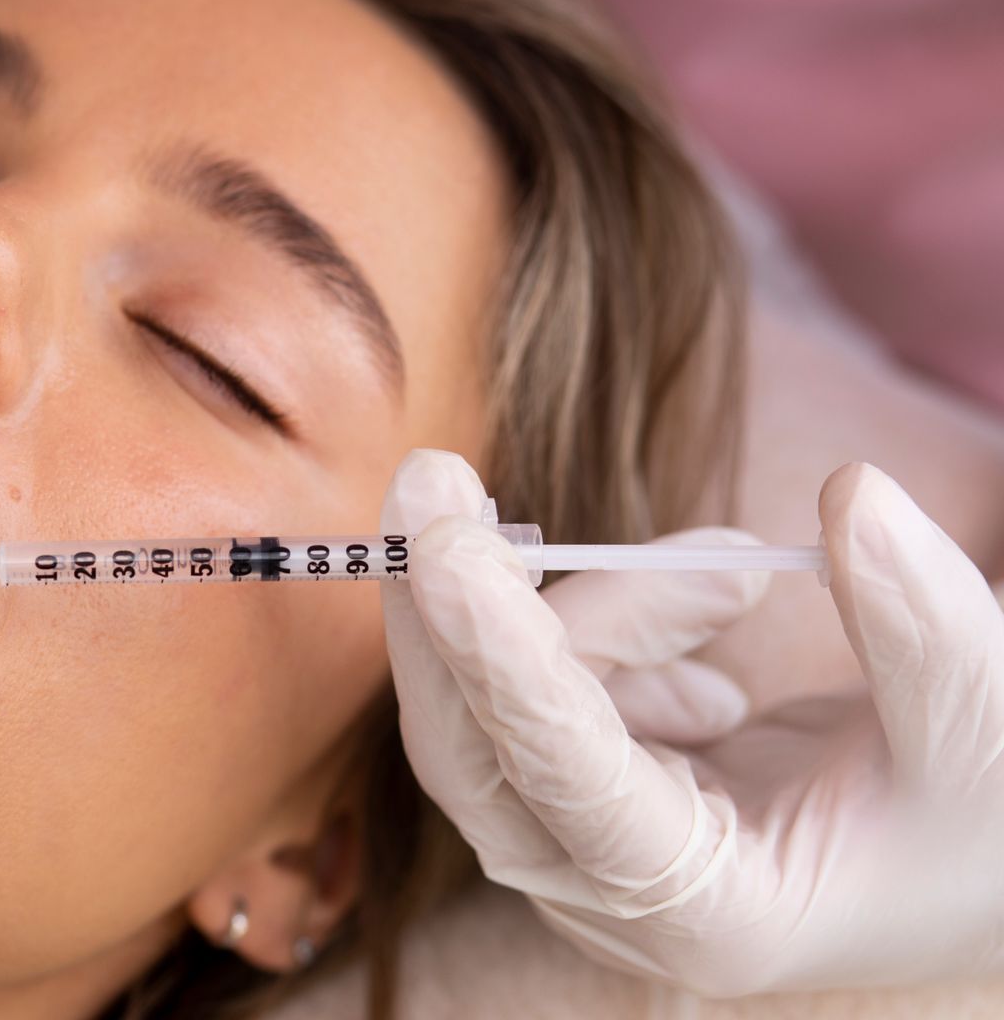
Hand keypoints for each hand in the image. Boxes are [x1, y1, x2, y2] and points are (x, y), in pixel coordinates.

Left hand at [381, 449, 1003, 995]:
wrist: (968, 860)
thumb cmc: (983, 819)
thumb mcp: (987, 728)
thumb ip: (922, 623)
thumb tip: (854, 494)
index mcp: (705, 912)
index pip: (568, 778)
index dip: (503, 661)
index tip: (442, 551)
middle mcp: (615, 896)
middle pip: (473, 743)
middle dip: (450, 606)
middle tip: (436, 473)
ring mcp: (583, 848)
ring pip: (514, 689)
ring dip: (614, 603)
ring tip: (742, 577)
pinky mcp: (579, 794)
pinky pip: (544, 682)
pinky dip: (621, 629)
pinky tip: (713, 666)